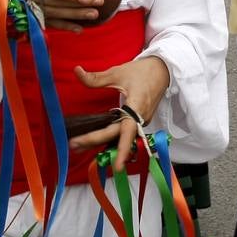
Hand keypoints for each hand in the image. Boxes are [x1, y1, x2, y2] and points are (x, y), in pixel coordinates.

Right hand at [0, 0, 105, 32]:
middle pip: (56, 4)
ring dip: (73, 18)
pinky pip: (45, 24)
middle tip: (99, 6)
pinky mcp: (22, 18)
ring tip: (92, 17)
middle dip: (78, 7)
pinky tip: (77, 28)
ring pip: (52, 16)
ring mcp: (23, 9)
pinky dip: (62, 27)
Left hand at [70, 56, 171, 171]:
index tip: (117, 165)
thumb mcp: (118, 72)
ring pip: (120, 137)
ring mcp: (140, 122)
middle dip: (95, 141)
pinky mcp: (138, 122)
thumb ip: (96, 77)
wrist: (162, 70)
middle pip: (117, 136)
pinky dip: (110, 138)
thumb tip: (77, 71)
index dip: (123, 149)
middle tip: (73, 145)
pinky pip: (123, 134)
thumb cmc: (142, 71)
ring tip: (80, 145)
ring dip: (101, 143)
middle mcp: (140, 118)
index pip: (127, 130)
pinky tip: (95, 140)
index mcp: (137, 106)